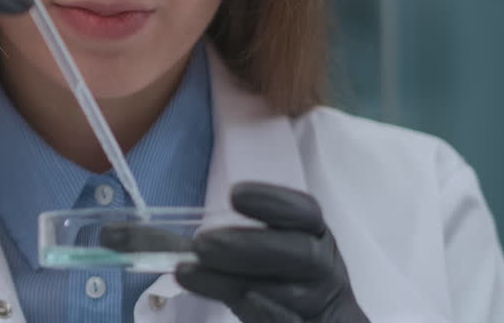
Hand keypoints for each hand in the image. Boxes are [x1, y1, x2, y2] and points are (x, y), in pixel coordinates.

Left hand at [176, 182, 369, 322]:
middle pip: (302, 253)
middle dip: (250, 245)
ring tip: (189, 273)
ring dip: (235, 280)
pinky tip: (242, 299)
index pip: (306, 213)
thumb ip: (234, 245)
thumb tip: (177, 241)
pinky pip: (293, 322)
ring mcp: (323, 305)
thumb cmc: (279, 287)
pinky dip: (268, 312)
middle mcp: (326, 270)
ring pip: (289, 293)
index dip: (274, 202)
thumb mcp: (264, 259)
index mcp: (317, 239)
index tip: (235, 194)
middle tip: (202, 243)